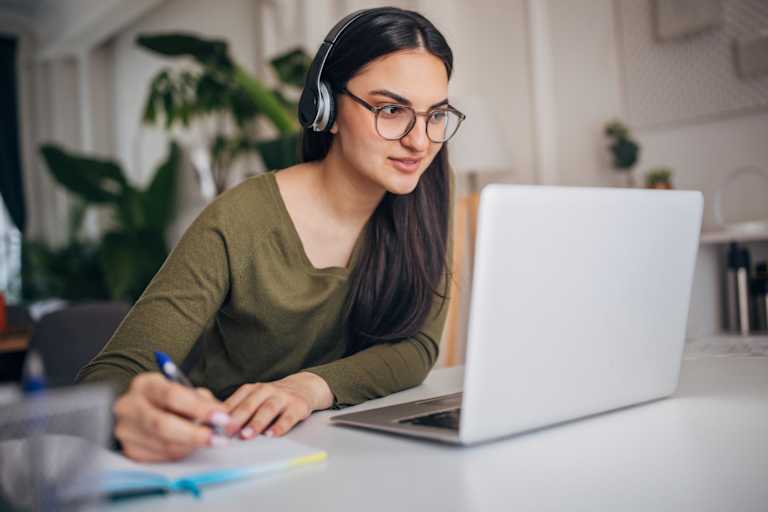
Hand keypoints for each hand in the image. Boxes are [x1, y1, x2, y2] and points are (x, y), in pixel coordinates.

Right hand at [113, 372, 231, 461]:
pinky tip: (189, 445)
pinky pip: (161, 456)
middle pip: (162, 424)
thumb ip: (202, 401)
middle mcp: (129, 406)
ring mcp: (126, 430)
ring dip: (191, 445)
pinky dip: (181, 452)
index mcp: (145, 384)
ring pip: (164, 444)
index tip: (221, 417)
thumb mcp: (182, 390)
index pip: (172, 396)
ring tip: (209, 440)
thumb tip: (223, 417)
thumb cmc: (167, 399)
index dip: (199, 408)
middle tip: (218, 438)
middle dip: (194, 434)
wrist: (138, 411)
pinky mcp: (130, 450)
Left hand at [223, 372, 332, 438]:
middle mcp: (267, 390)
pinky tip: (272, 435)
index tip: (213, 425)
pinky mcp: (298, 406)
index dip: (224, 413)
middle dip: (238, 418)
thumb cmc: (274, 398)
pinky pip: (288, 417)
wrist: (305, 386)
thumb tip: (215, 427)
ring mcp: (283, 397)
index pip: (236, 400)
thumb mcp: (256, 398)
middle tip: (227, 431)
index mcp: (253, 389)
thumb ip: (239, 409)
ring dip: (256, 423)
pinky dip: (280, 426)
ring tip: (246, 435)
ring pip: (268, 409)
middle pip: (250, 404)